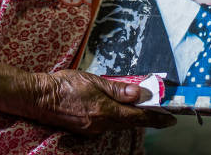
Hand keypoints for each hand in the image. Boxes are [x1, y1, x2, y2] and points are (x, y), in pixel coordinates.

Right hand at [28, 69, 175, 133]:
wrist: (39, 97)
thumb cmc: (64, 84)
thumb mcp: (93, 81)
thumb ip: (117, 89)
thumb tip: (140, 94)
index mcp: (106, 111)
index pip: (138, 116)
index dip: (157, 118)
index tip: (172, 119)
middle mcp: (101, 124)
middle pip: (131, 122)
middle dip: (148, 118)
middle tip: (163, 114)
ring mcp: (93, 129)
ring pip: (120, 124)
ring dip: (133, 117)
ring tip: (144, 110)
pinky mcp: (85, 129)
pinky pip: (107, 124)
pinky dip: (118, 118)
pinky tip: (118, 110)